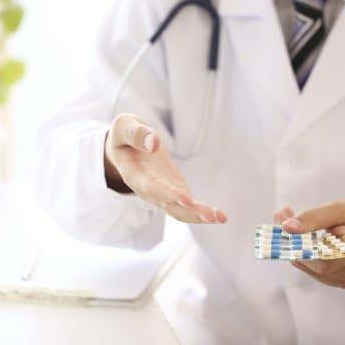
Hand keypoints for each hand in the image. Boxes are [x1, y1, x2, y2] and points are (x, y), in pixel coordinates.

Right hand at [104, 114, 227, 223]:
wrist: (124, 146)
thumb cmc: (124, 136)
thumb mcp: (124, 126)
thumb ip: (136, 134)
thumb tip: (154, 143)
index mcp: (133, 173)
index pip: (150, 187)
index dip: (167, 194)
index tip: (185, 198)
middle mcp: (147, 189)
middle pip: (168, 205)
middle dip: (189, 211)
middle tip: (209, 215)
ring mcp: (162, 193)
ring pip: (180, 210)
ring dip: (199, 215)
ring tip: (219, 218)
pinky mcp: (174, 191)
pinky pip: (188, 206)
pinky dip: (203, 212)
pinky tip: (220, 216)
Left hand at [272, 200, 344, 287]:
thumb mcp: (341, 210)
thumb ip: (313, 218)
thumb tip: (286, 227)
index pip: (317, 257)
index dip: (295, 243)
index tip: (281, 221)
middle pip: (307, 261)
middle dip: (290, 238)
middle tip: (281, 213)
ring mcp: (344, 280)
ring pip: (307, 265)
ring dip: (294, 244)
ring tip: (288, 217)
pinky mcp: (339, 281)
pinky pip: (313, 268)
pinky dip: (304, 251)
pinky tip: (302, 234)